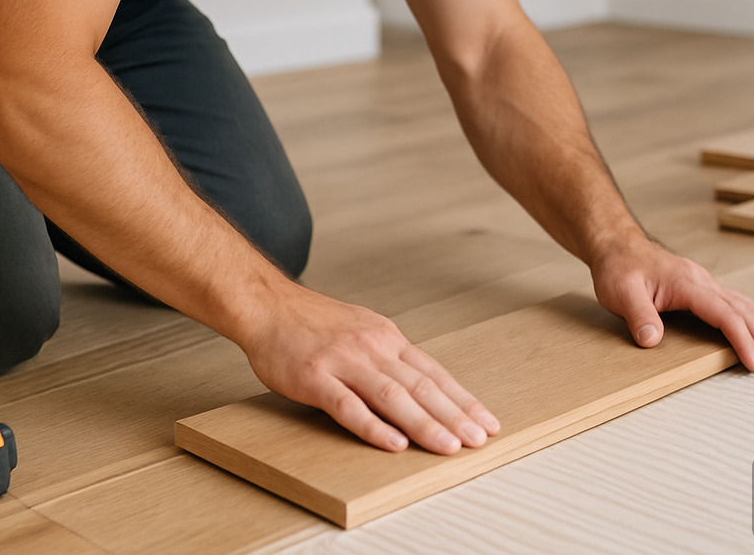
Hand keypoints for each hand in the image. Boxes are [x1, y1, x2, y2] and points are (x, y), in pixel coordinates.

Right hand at [241, 285, 500, 453]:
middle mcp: (371, 347)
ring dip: (424, 424)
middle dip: (454, 416)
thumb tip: (423, 386)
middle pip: (421, 386)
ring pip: (393, 397)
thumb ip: (389, 356)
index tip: (486, 422)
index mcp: (386, 338)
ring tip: (448, 446)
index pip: (434, 373)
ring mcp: (343, 362)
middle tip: (478, 441)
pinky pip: (348, 406)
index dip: (462, 400)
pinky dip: (374, 427)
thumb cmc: (312, 322)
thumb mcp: (362, 329)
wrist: (267, 306)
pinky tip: (394, 444)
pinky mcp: (315, 378)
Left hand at [590, 234, 753, 375]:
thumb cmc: (619, 267)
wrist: (617, 244)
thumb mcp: (620, 292)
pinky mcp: (705, 286)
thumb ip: (638, 315)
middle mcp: (703, 281)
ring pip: (747, 306)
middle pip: (744, 311)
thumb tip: (650, 340)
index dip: (743, 340)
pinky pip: (740, 301)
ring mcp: (706, 282)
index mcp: (686, 283)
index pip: (725, 314)